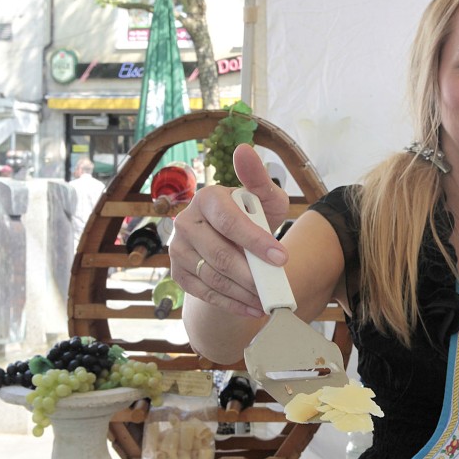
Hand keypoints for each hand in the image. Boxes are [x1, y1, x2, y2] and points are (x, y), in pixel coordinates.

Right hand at [169, 144, 290, 316]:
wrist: (233, 240)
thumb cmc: (253, 215)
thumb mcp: (264, 197)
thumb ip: (258, 178)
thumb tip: (244, 150)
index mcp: (207, 198)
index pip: (230, 222)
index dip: (256, 242)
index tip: (282, 258)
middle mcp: (185, 221)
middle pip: (220, 255)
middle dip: (252, 275)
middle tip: (276, 288)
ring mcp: (177, 248)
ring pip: (213, 277)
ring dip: (244, 293)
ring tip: (267, 300)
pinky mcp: (178, 271)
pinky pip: (204, 293)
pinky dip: (231, 303)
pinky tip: (253, 308)